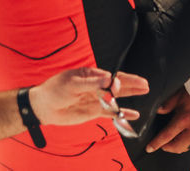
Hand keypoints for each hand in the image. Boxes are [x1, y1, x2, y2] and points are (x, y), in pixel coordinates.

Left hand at [29, 67, 148, 127]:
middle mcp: (95, 86)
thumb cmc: (55, 90)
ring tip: (145, 90)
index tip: (116, 87)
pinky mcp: (94, 112)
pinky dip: (122, 113)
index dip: (116, 81)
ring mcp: (96, 99)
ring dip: (130, 94)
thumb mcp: (72, 83)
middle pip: (117, 84)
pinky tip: (134, 114)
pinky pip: (111, 113)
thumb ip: (91, 83)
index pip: (108, 76)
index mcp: (90, 74)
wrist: (44, 107)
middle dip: (131, 83)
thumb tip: (109, 79)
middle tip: (145, 84)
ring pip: (117, 97)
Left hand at [145, 87, 189, 153]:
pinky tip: (183, 137)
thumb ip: (167, 104)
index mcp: (184, 119)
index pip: (167, 136)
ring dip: (177, 146)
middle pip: (177, 147)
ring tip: (171, 141)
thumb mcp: (179, 94)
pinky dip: (187, 143)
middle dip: (167, 148)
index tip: (149, 148)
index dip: (156, 143)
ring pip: (186, 147)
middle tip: (161, 145)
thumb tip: (158, 111)